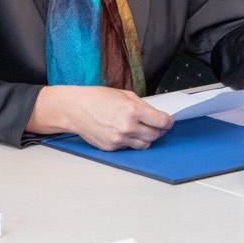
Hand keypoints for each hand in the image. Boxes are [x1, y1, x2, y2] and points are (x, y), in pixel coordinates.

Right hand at [35, 86, 173, 151]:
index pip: (162, 122)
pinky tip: (125, 132)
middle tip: (156, 125)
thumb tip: (155, 114)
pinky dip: (131, 141)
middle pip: (156, 135)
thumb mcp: (124, 94)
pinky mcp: (112, 148)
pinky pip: (130, 147)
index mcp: (132, 111)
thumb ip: (142, 105)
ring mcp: (119, 140)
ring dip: (147, 137)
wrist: (75, 109)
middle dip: (159, 130)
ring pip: (145, 145)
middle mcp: (127, 127)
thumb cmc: (96, 98)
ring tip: (140, 128)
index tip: (168, 121)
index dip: (168, 121)